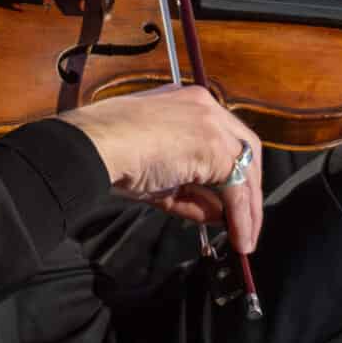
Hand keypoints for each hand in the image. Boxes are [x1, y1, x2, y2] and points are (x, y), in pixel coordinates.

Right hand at [57, 83, 265, 255]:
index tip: (230, 200)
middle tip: (246, 221)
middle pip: (244, 148)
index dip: (230, 171)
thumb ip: (190, 193)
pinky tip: (241, 238)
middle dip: (248, 188)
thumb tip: (217, 214)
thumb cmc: (110, 157)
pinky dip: (242, 216)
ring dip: (248, 208)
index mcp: (187, 103)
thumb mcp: (158, 177)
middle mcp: (204, 106)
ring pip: (246, 168)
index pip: (223, 137)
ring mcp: (212, 123)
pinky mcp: (215, 146)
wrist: (93, 147)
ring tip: (245, 239)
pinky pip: (237, 188)